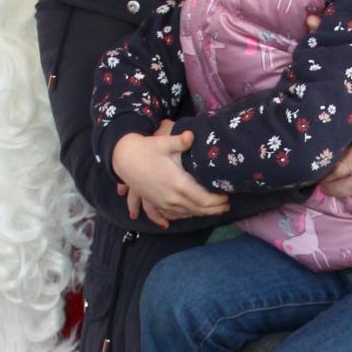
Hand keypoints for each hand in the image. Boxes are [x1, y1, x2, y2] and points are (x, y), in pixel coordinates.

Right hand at [112, 126, 228, 227]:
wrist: (123, 158)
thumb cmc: (146, 148)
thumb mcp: (164, 143)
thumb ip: (181, 141)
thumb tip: (192, 135)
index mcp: (178, 184)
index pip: (204, 199)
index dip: (218, 201)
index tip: (227, 197)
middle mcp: (172, 198)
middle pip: (198, 209)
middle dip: (214, 209)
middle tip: (226, 207)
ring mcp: (162, 203)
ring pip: (186, 214)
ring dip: (200, 214)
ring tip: (213, 211)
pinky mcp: (155, 203)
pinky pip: (171, 215)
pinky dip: (182, 216)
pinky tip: (189, 216)